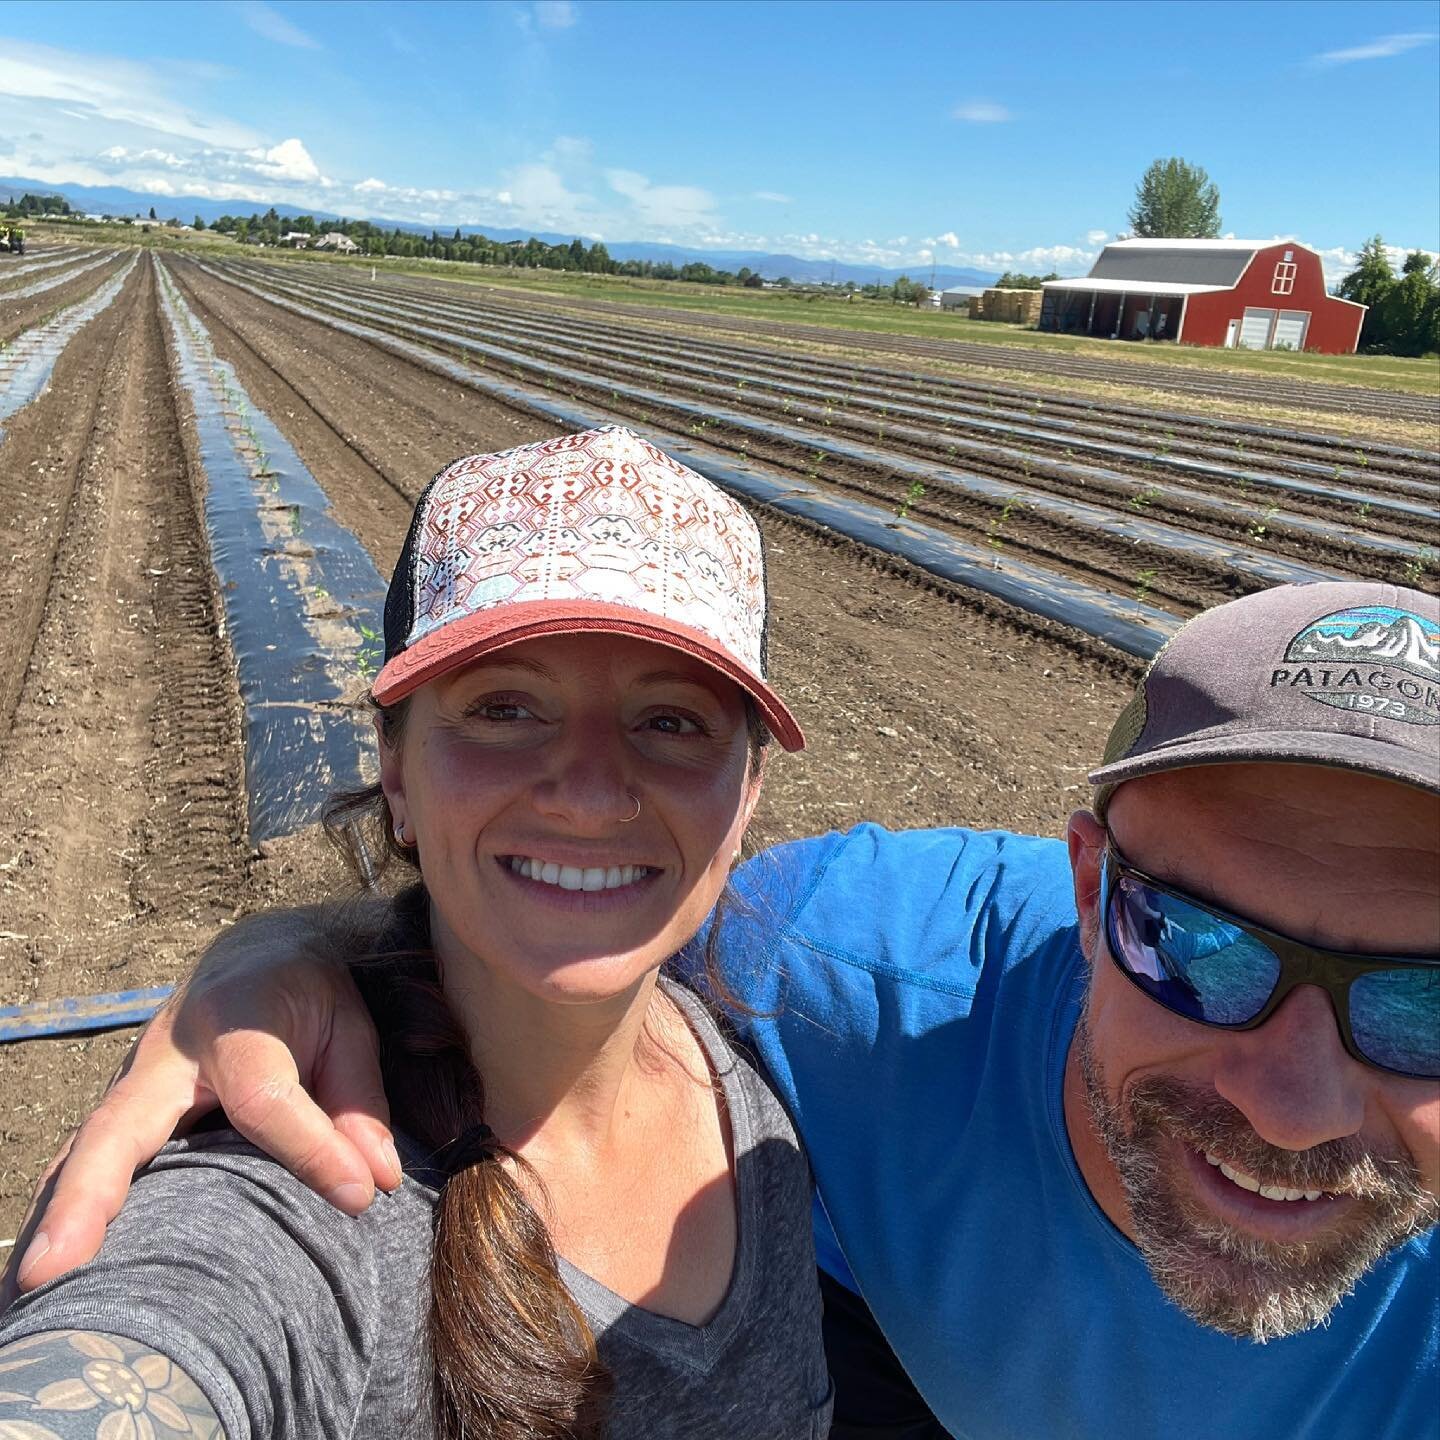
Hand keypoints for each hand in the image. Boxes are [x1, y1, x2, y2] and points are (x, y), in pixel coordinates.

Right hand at [1, 906, 400, 1304]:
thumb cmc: (304, 996)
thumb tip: (372, 1185)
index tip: (358, 1196)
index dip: (310, 1149)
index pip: (262, 1098)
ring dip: (58, 1221)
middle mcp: (165, 1057)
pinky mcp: (121, 1112)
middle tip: (51, 1269)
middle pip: (118, 1128)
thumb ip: (358, 1101)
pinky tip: (50, 1278)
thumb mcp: (348, 1027)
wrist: (253, 955)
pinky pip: (84, 1165)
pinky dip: (64, 1216)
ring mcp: (131, 1087)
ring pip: (84, 1155)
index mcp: (234, 1024)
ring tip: (37, 1292)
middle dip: (89, 1198)